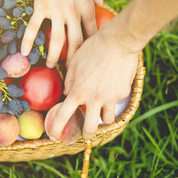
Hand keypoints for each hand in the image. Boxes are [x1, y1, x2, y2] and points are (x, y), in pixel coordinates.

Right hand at [21, 0, 102, 67]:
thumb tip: (103, 2)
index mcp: (87, 8)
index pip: (91, 34)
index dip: (90, 48)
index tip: (87, 58)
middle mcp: (73, 13)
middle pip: (76, 42)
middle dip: (74, 58)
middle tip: (70, 69)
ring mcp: (57, 11)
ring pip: (57, 40)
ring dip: (55, 55)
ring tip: (51, 65)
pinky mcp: (41, 7)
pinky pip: (34, 27)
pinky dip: (28, 41)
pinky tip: (24, 52)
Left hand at [48, 16, 138, 139]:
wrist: (118, 41)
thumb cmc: (92, 48)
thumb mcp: (74, 61)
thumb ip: (68, 80)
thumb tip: (67, 93)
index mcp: (78, 91)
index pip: (63, 116)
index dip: (56, 129)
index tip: (54, 135)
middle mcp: (94, 99)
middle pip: (90, 129)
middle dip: (87, 135)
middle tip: (86, 134)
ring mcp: (110, 97)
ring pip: (107, 119)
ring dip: (103, 116)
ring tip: (102, 106)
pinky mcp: (123, 93)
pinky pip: (117, 100)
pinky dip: (113, 97)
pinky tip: (113, 83)